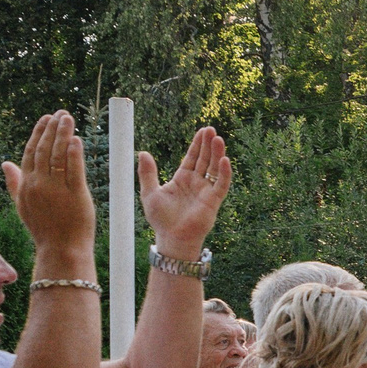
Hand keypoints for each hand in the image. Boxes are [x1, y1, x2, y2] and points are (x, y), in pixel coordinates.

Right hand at [1, 111, 93, 252]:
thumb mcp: (23, 206)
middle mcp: (39, 185)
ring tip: (69, 118)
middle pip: (44, 150)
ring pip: (58, 156)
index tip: (46, 118)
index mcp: (26, 186)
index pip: (31, 153)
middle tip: (61, 112)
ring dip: (63, 134)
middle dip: (52, 128)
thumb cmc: (44, 229)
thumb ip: (14, 183)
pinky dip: (74, 154)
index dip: (39, 133)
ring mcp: (56, 190)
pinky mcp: (75, 196)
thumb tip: (5, 163)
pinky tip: (76, 140)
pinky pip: (74, 171)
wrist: (60, 250)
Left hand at [136, 125, 232, 258]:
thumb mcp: (150, 192)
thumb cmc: (161, 219)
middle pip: (205, 159)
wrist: (172, 237)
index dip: (197, 144)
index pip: (192, 157)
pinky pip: (221, 185)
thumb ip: (147, 173)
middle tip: (211, 130)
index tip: (203, 131)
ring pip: (214, 168)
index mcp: (182, 179)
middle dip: (208, 145)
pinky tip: (224, 160)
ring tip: (218, 139)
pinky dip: (224, 173)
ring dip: (217, 154)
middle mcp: (196, 183)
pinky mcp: (213, 201)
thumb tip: (142, 153)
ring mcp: (206, 191)